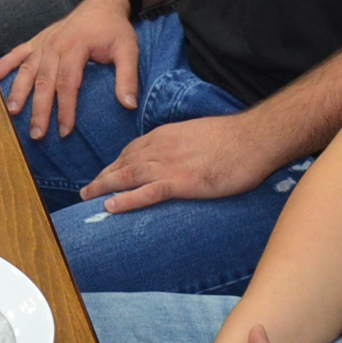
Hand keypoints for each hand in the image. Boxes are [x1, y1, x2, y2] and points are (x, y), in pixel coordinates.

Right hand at [0, 0, 138, 140]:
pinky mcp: (37, 40)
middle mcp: (55, 45)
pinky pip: (17, 53)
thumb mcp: (128, 50)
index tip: (65, 131)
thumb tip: (129, 105)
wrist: (102, 4)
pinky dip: (5, 65)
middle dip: (39, 110)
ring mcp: (43, 42)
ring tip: (11, 112)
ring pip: (27, 70)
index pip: (68, 84)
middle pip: (44, 82)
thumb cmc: (115, 30)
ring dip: (18, 92)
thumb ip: (128, 78)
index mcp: (76, 47)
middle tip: (36, 134)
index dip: (65, 109)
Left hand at [81, 114, 288, 212]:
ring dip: (104, 187)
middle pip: (123, 163)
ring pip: (128, 176)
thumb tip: (179, 155)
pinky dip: (126, 200)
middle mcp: (161, 148)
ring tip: (88, 199)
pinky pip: (148, 192)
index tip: (104, 175)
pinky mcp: (183, 182)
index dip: (115, 164)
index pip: (131, 150)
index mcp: (166, 136)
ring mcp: (170, 165)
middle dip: (103, 177)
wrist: (255, 138)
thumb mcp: (199, 135)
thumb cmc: (234, 138)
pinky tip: (110, 207)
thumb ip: (182, 144)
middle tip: (86, 190)